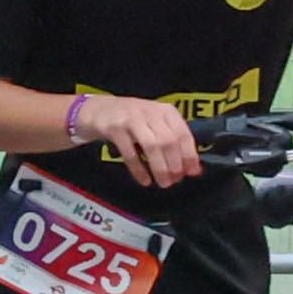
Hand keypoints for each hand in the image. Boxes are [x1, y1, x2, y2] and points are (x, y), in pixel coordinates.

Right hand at [84, 89, 200, 187]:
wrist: (98, 110)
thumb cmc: (133, 120)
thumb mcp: (156, 124)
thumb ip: (174, 142)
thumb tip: (194, 169)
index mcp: (166, 111)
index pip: (183, 133)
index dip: (189, 155)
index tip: (192, 173)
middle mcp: (151, 111)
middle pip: (169, 141)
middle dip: (175, 164)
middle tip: (174, 181)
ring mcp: (132, 119)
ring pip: (152, 146)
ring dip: (160, 168)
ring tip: (163, 183)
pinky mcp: (115, 128)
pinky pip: (130, 153)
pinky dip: (139, 169)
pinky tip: (144, 180)